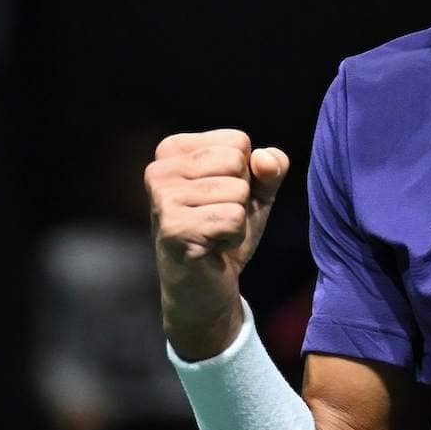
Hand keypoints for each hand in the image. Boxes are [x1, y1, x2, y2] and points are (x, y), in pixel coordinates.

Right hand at [145, 129, 289, 359]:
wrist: (206, 287)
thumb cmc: (226, 232)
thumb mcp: (256, 193)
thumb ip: (271, 168)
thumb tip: (264, 159)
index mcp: (173, 150)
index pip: (237, 141)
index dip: (245, 174)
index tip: (221, 198)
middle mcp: (160, 168)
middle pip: (236, 162)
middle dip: (241, 196)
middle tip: (217, 218)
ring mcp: (162, 198)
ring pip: (236, 192)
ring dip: (236, 220)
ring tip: (213, 234)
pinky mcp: (171, 227)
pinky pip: (232, 219)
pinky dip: (232, 238)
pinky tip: (211, 247)